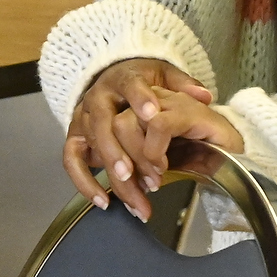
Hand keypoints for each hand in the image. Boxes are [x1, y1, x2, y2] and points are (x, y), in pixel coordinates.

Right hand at [63, 56, 221, 219]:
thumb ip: (183, 84)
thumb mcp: (163, 75)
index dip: (139, 100)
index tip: (153, 115)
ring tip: (133, 196)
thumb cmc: (142, 82)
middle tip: (140, 175)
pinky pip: (71, 159)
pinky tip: (103, 202)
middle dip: (120, 150)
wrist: (112, 80)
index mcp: (122, 79)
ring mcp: (84, 117)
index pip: (129, 86)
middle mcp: (98, 97)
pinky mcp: (75, 135)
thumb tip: (204, 96)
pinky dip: (83, 182)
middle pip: (104, 123)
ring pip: (90, 145)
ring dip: (110, 172)